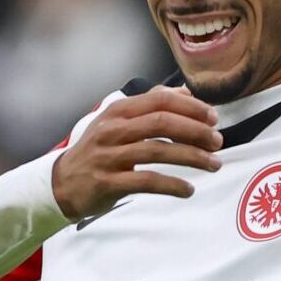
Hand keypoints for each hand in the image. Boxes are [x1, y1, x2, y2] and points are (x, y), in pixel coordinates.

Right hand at [51, 86, 222, 219]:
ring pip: (158, 151)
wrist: (62, 184)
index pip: (160, 100)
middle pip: (162, 122)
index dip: (191, 107)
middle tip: (218, 142)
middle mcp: (113, 129)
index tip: (213, 118)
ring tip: (213, 165)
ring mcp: (110, 156)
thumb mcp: (117, 121)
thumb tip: (186, 92)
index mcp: (118, 111)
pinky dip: (172, 185)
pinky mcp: (109, 182)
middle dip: (196, 131)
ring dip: (192, 158)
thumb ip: (150, 104)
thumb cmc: (97, 151)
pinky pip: (147, 182)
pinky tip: (188, 189)